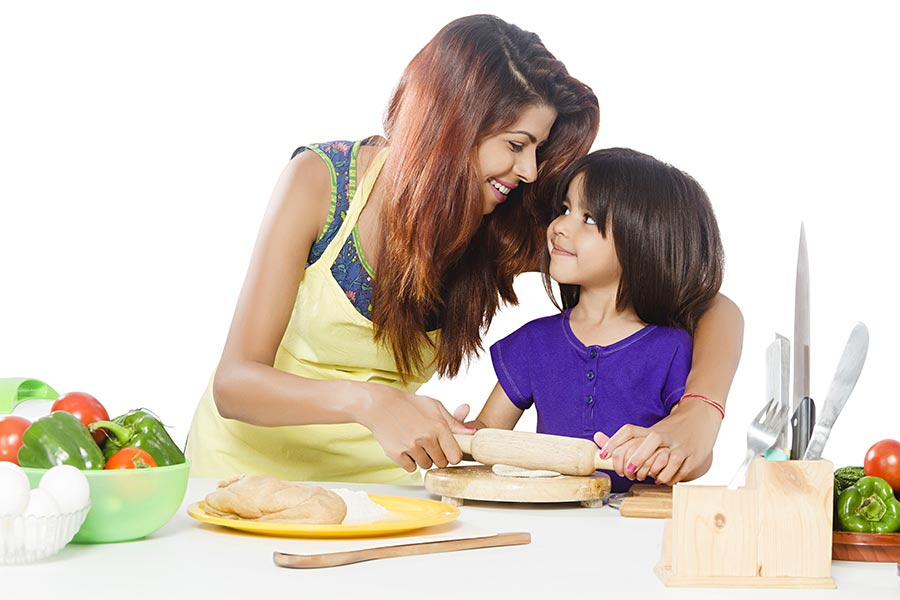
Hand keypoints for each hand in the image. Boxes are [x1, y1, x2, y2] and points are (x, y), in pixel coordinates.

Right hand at [361, 385, 473, 471]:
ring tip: (415, 443)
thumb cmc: (410, 404)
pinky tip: (405, 447)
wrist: (380, 405)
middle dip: (437, 456)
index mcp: (439, 426)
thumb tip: (472, 433)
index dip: (452, 455)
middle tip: (428, 444)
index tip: (447, 450)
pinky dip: (408, 461)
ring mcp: (411, 447)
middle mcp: (427, 438)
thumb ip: (454, 422)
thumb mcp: (434, 406)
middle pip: (441, 463)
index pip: (455, 457)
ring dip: (422, 459)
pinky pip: (410, 468)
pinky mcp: (397, 454)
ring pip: (425, 466)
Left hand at [594, 398, 720, 484]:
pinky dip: (668, 479)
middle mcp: (663, 436)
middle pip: (644, 445)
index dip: (613, 443)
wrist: (700, 419)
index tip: (604, 456)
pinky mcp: (691, 456)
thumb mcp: (647, 433)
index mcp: (650, 430)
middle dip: (634, 462)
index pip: (629, 431)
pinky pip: (676, 471)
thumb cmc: (669, 432)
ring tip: (649, 476)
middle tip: (630, 473)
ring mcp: (677, 446)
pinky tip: (664, 478)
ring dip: (652, 474)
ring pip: (661, 462)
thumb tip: (596, 437)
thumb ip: (623, 439)